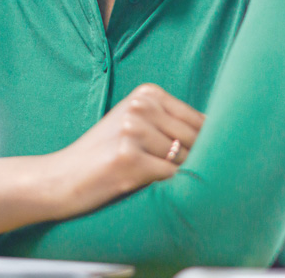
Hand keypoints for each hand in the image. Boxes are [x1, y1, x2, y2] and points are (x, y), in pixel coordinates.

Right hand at [0, 83, 203, 237]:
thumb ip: (172, 126)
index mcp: (146, 93)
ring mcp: (133, 130)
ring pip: (185, 161)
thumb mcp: (135, 126)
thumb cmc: (103, 155)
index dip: (210, 145)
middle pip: (197, 140)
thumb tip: (225, 138)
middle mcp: (140, 106)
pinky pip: (170, 178)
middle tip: (186, 178)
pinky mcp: (128, 158)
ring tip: (159, 183)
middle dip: (199, 162)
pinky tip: (154, 190)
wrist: (59, 177)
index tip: (212, 160)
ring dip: (182, 177)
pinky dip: (171, 189)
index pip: (200, 120)